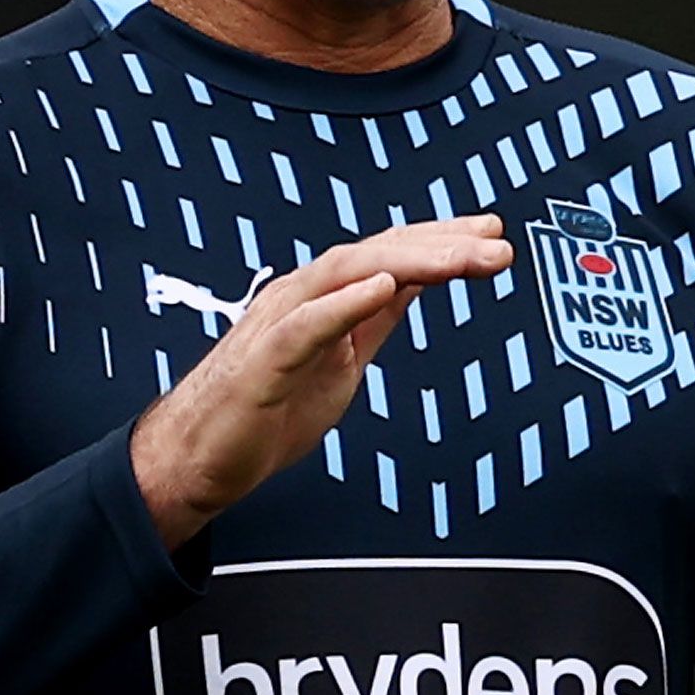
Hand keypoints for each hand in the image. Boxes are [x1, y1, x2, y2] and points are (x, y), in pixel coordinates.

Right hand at [130, 215, 511, 544]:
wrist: (198, 458)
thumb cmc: (265, 410)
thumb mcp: (342, 360)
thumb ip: (374, 321)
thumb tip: (414, 286)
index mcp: (325, 299)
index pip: (390, 256)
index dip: (442, 242)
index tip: (492, 236)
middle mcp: (302, 297)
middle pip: (378, 254)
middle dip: (440, 245)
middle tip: (496, 244)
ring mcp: (280, 324)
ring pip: (347, 274)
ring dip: (407, 260)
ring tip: (457, 258)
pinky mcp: (262, 362)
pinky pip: (306, 324)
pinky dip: (344, 301)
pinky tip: (383, 286)